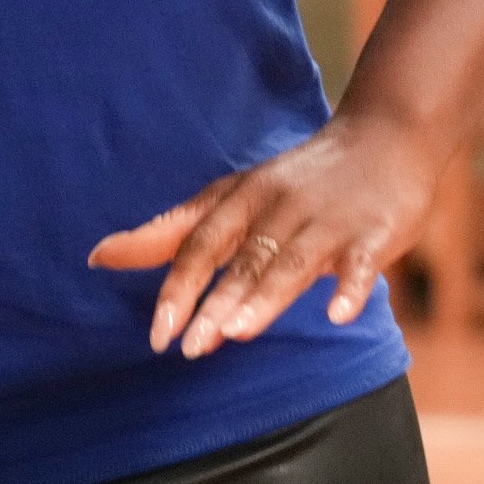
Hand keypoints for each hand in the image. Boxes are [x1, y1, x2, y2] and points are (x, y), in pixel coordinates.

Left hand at [85, 109, 439, 358]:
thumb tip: (98, 256)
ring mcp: (328, 220)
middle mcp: (280, 207)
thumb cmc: (297, 182)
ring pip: (292, 261)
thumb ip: (170, 232)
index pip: (201, 244)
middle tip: (191, 347)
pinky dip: (351, 288)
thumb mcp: (231, 198)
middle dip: (217, 302)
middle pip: (244, 258)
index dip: (179, 288)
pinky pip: (362, 263)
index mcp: (242, 199)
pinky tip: (339, 314)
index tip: (158, 335)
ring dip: (266, 296)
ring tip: (239, 333)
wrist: (385, 136)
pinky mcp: (374, 232)